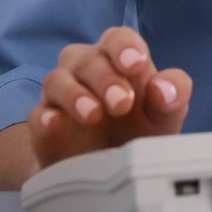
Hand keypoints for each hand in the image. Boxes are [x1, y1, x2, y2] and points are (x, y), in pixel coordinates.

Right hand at [29, 25, 192, 170]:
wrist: (108, 173)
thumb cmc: (139, 130)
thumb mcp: (165, 115)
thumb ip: (174, 95)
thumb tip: (164, 90)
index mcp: (119, 61)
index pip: (117, 38)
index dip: (124, 46)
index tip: (136, 64)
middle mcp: (87, 73)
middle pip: (86, 59)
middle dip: (105, 78)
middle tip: (122, 103)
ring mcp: (61, 98)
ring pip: (56, 79)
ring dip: (74, 94)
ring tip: (93, 114)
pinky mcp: (43, 127)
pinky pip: (36, 114)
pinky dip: (44, 116)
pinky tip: (54, 123)